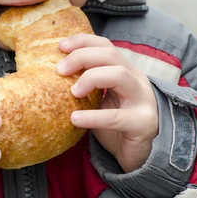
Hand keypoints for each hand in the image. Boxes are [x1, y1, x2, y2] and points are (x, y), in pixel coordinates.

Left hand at [57, 34, 158, 171]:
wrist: (136, 155)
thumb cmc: (114, 125)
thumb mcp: (99, 99)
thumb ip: (86, 84)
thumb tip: (54, 72)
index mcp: (126, 71)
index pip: (106, 46)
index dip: (83, 41)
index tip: (60, 46)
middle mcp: (137, 80)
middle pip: (111, 55)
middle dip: (82, 57)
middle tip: (60, 70)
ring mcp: (143, 101)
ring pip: (119, 75)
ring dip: (91, 78)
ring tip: (72, 92)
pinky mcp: (142, 124)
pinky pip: (117, 117)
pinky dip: (93, 116)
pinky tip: (75, 119)